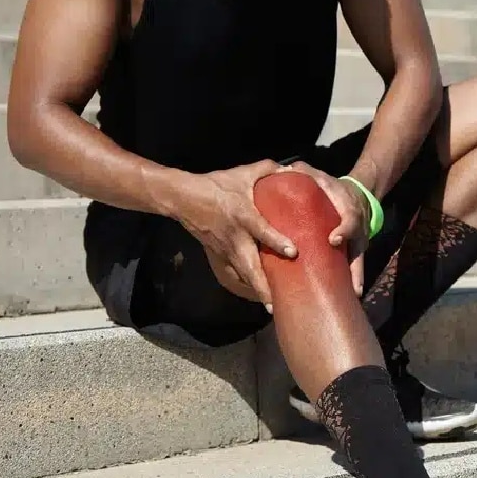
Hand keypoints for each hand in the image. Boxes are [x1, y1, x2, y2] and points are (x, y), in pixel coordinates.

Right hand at [172, 160, 295, 310]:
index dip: (276, 241)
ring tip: (273, 308)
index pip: (261, 230)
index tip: (293, 252)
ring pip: (242, 275)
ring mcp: (225, 249)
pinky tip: (260, 296)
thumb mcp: (242, 173)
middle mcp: (235, 237)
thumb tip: (292, 169)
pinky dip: (247, 285)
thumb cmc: (216, 185)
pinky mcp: (219, 255)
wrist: (183, 198)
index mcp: (243, 215)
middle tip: (277, 304)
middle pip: (249, 266)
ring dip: (256, 291)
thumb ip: (268, 169)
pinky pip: (234, 273)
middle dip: (263, 286)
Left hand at [283, 162, 370, 295]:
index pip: (351, 218)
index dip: (345, 229)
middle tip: (349, 285)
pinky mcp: (355, 252)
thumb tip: (284, 170)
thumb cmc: (331, 187)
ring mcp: (359, 242)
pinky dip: (353, 282)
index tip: (334, 240)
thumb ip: (304, 173)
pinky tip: (348, 298)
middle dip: (354, 267)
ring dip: (356, 280)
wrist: (357, 195)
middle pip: (360, 248)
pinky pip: (355, 268)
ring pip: (359, 262)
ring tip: (351, 297)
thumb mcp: (320, 176)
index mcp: (349, 207)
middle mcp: (358, 228)